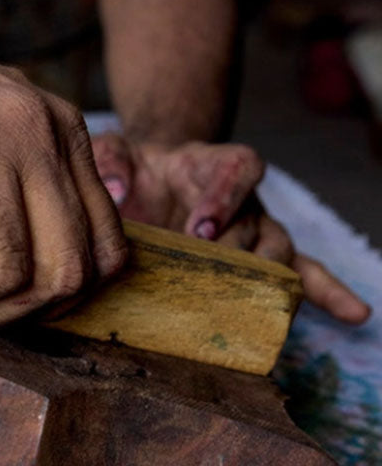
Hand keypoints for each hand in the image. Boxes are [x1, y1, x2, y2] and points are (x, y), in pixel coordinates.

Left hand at [91, 132, 370, 324]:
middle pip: (260, 223)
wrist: (146, 187)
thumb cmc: (135, 169)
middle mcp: (247, 199)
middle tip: (212, 276)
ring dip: (269, 279)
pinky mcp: (260, 259)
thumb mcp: (114, 151)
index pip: (240, 170)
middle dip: (239, 252)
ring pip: (281, 253)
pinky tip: (355, 314)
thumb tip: (115, 191)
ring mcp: (258, 230)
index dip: (225, 199)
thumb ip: (110, 161)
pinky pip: (304, 274)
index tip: (200, 228)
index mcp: (218, 164)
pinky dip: (328, 293)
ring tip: (258, 305)